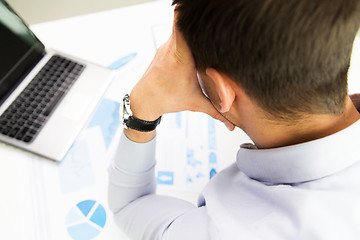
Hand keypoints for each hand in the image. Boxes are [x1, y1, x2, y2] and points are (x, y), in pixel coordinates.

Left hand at [125, 12, 234, 141]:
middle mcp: (172, 48)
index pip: (182, 27)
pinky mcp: (164, 47)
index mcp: (182, 58)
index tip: (202, 10)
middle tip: (212, 12)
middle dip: (196, 17)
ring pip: (178, 26)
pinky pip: (175, 32)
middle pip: (182, 21)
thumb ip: (216, 112)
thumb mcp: (196, 104)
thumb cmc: (168, 100)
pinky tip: (194, 32)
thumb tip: (232, 124)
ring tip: (205, 21)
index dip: (187, 15)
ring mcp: (167, 45)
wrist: (144, 100)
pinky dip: (184, 29)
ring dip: (190, 23)